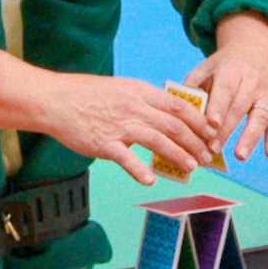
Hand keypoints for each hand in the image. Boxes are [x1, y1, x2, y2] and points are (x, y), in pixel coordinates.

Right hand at [39, 73, 217, 185]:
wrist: (55, 100)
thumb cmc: (86, 94)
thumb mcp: (121, 88)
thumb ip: (143, 101)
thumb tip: (165, 115)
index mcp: (140, 92)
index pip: (179, 106)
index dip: (199, 121)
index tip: (212, 133)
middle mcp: (134, 107)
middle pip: (174, 125)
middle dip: (195, 142)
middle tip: (207, 157)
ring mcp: (119, 125)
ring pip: (157, 140)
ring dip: (178, 155)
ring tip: (191, 167)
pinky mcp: (103, 143)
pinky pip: (126, 158)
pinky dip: (140, 170)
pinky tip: (151, 180)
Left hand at [184, 12, 267, 160]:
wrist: (256, 49)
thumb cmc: (223, 66)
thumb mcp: (206, 67)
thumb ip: (192, 86)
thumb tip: (176, 110)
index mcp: (231, 71)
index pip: (225, 90)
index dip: (219, 107)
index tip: (211, 124)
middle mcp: (251, 82)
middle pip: (239, 107)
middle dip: (227, 129)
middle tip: (212, 149)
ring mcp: (266, 94)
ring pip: (260, 116)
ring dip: (250, 137)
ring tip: (240, 156)